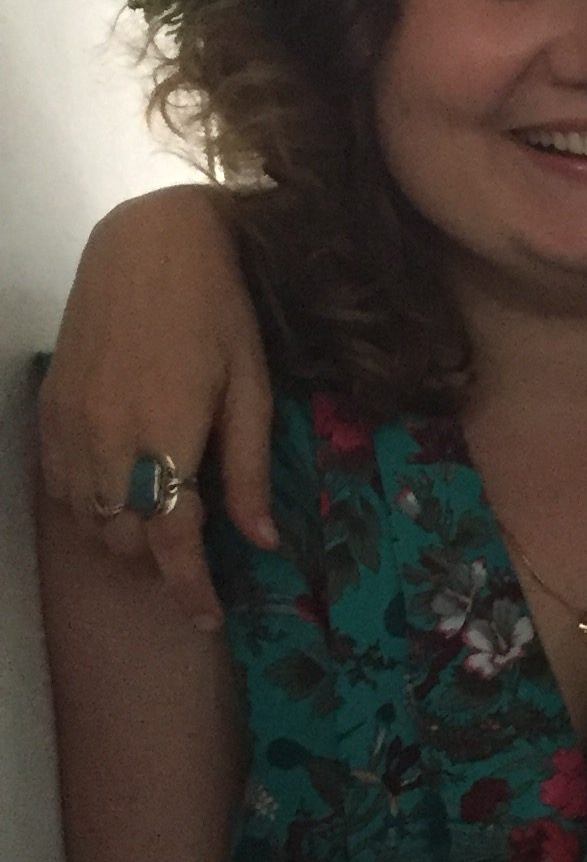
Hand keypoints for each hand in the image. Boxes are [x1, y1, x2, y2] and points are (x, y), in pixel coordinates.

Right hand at [37, 187, 274, 628]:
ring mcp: (70, 424)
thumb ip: (249, 469)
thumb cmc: (219, 311)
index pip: (172, 540)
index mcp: (167, 435)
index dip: (189, 589)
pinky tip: (121, 497)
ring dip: (122, 539)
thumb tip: (261, 542)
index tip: (209, 617)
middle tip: (196, 564)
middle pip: (124, 539)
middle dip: (160, 565)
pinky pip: (60, 485)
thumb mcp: (252, 389)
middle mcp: (107, 438)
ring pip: (86, 520)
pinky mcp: (50, 408)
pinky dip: (90, 508)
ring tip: (162, 532)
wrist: (151, 244)